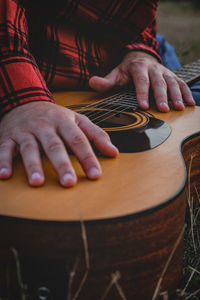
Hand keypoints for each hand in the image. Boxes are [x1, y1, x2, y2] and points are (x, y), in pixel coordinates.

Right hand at [0, 102, 117, 186]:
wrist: (25, 100)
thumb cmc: (55, 116)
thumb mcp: (78, 120)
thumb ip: (96, 135)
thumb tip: (114, 153)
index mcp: (64, 121)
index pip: (78, 140)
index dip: (87, 157)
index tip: (96, 175)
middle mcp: (45, 126)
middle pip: (54, 146)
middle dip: (61, 164)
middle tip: (69, 183)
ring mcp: (25, 131)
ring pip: (29, 148)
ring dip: (32, 165)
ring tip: (37, 183)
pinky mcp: (8, 136)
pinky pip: (4, 149)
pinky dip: (2, 161)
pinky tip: (4, 176)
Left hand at [89, 51, 194, 111]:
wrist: (140, 57)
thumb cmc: (126, 70)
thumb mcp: (115, 74)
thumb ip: (105, 81)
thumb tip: (92, 82)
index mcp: (138, 67)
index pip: (141, 80)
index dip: (142, 93)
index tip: (144, 106)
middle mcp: (153, 68)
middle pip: (158, 82)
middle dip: (161, 95)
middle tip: (163, 109)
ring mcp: (164, 72)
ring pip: (172, 82)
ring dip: (176, 95)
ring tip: (179, 107)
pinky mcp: (172, 76)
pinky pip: (181, 83)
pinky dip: (186, 92)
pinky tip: (190, 103)